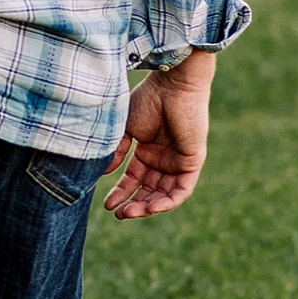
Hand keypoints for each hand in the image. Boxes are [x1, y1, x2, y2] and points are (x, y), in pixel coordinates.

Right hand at [102, 49, 214, 218]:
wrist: (172, 84)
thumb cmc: (148, 99)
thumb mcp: (126, 129)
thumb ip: (117, 151)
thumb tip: (105, 174)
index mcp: (147, 150)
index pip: (134, 179)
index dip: (121, 193)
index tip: (107, 206)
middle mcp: (163, 158)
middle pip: (149, 190)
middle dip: (134, 204)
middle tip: (119, 214)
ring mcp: (178, 161)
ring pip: (164, 194)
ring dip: (148, 206)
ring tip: (130, 213)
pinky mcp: (192, 162)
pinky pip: (182, 190)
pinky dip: (168, 201)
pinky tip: (151, 207)